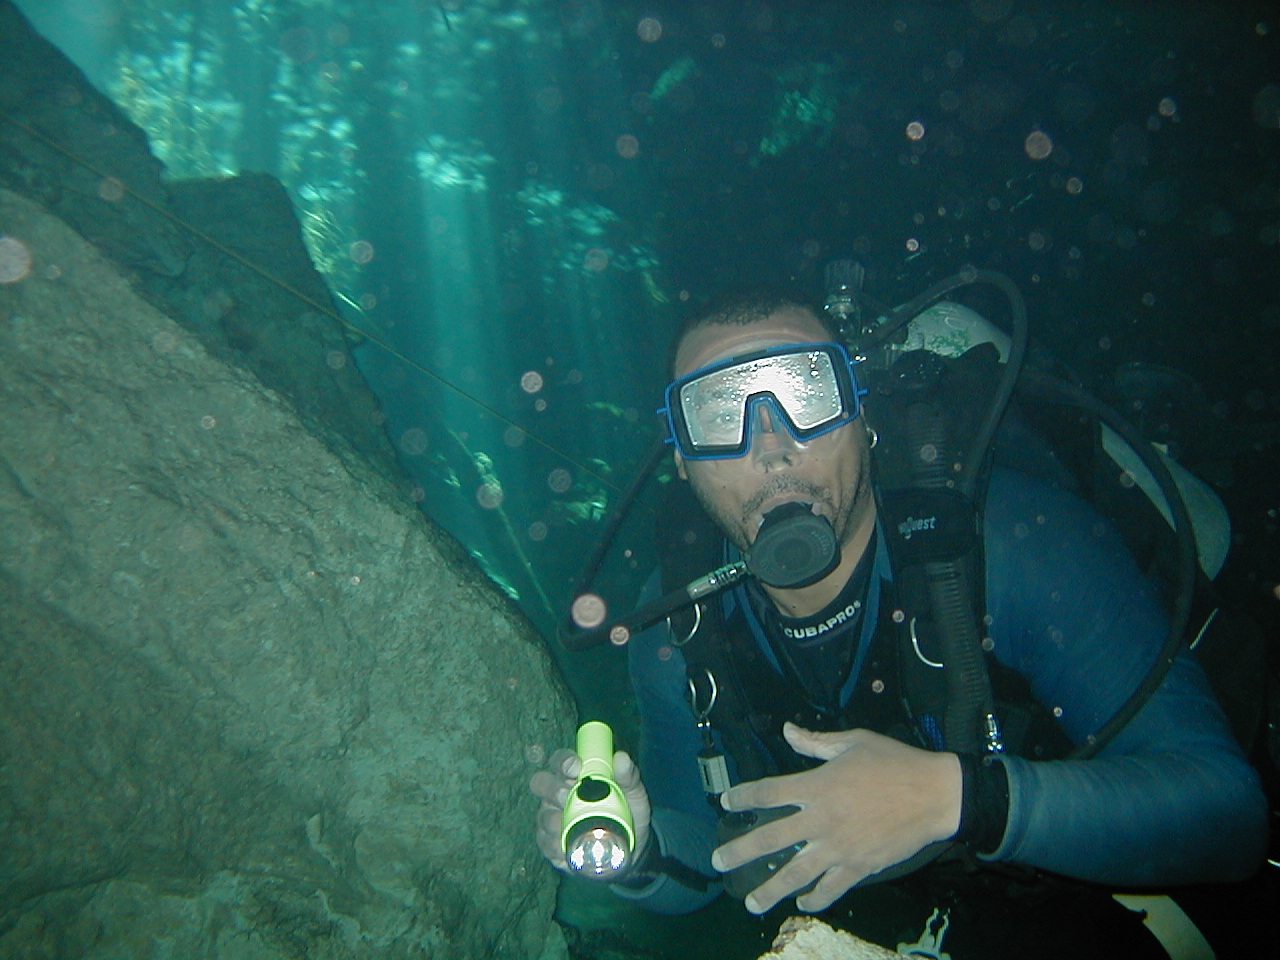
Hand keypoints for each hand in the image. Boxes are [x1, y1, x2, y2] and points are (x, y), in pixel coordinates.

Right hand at [530, 747, 651, 873]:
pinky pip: (545, 842)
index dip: (563, 761)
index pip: (561, 760)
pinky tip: (567, 846)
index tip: (575, 768)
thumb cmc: (628, 813)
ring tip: (572, 826)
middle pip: (540, 783)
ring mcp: (551, 818)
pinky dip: (556, 844)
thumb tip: (622, 758)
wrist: (630, 850)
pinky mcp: (549, 843)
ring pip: (543, 815)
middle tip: (566, 796)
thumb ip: (629, 776)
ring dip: (554, 820)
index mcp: (576, 775)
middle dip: (552, 789)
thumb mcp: (634, 794)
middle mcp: (557, 793)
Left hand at [710, 724, 961, 913]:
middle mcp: (821, 820)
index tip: (726, 802)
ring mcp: (839, 848)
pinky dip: (816, 898)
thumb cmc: (894, 762)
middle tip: (718, 863)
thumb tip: (787, 730)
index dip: (744, 797)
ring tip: (751, 902)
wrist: (935, 795)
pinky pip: (831, 888)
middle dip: (741, 851)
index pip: (769, 793)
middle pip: (770, 839)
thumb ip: (816, 741)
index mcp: (817, 786)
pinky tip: (804, 902)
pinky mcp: (859, 867)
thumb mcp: (854, 742)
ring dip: (770, 890)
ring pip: (796, 874)